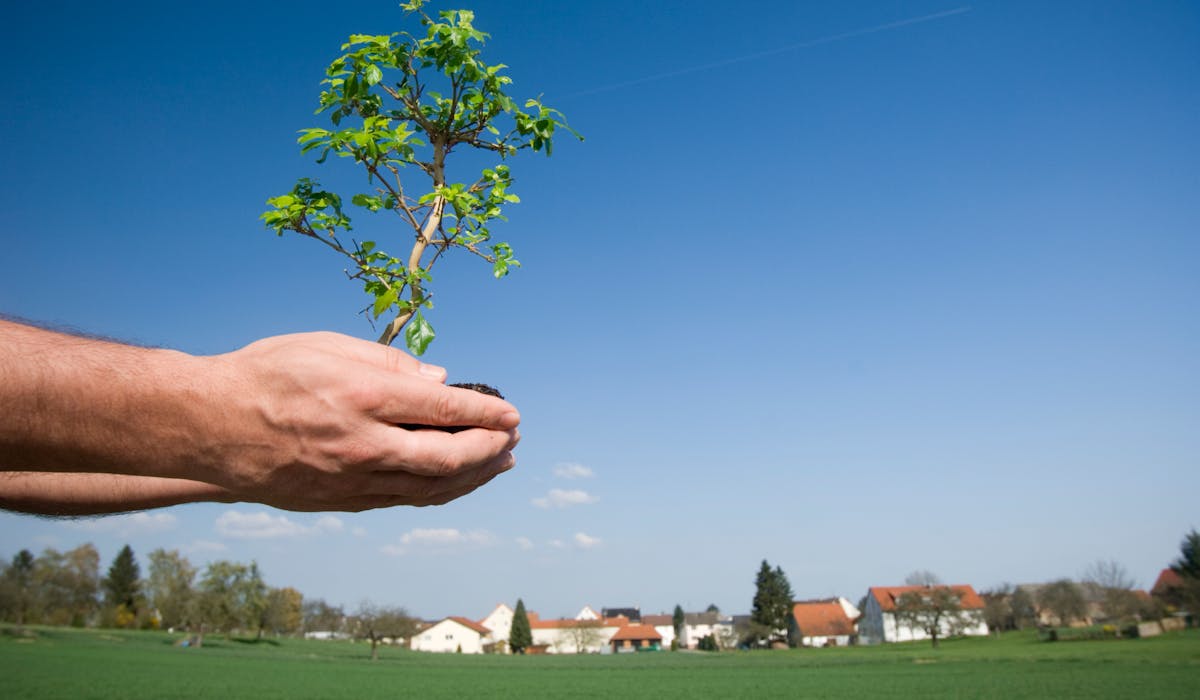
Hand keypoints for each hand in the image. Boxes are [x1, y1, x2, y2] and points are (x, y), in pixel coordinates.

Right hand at [199, 331, 519, 510]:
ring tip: (501, 464)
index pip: (444, 411)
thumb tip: (440, 383)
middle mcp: (363, 444)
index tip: (511, 413)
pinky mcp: (339, 501)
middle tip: (514, 439)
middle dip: (490, 449)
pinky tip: (456, 483)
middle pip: (448, 457)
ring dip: (473, 477)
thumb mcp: (327, 345)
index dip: (486, 414)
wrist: (208, 424)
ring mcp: (351, 479)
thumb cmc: (266, 374)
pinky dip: (438, 492)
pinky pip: (402, 500)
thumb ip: (389, 363)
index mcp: (363, 396)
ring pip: (430, 486)